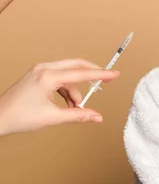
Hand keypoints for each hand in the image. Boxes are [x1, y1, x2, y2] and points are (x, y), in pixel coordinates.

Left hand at [0, 59, 119, 136]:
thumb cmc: (19, 116)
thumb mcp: (53, 117)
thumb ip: (78, 115)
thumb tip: (96, 117)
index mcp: (48, 76)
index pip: (81, 73)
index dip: (100, 75)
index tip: (114, 74)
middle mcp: (44, 69)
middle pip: (77, 66)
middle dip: (91, 75)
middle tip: (105, 81)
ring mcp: (40, 71)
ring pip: (68, 76)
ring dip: (75, 91)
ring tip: (75, 109)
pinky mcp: (38, 75)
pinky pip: (60, 79)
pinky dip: (66, 91)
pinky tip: (66, 105)